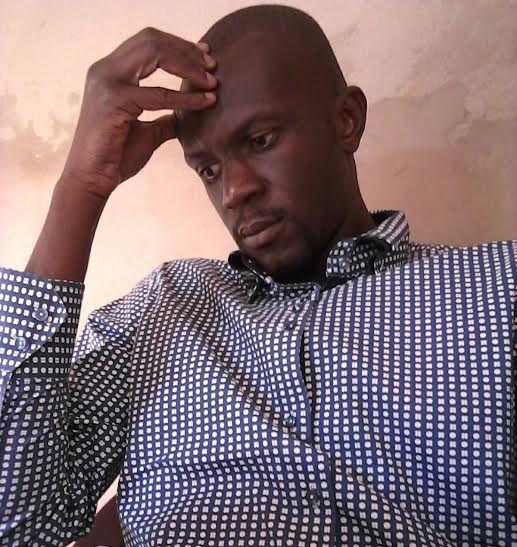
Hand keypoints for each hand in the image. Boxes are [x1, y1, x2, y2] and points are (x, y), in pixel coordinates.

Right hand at [61, 27, 216, 198]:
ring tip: (211, 81)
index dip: (179, 45)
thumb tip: (186, 116)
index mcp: (110, 72)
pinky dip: (187, 97)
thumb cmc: (116, 157)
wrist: (92, 179)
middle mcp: (105, 70)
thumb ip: (165, 119)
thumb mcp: (147, 132)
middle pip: (152, 40)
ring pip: (155, 55)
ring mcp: (107, 82)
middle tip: (212, 64)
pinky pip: (160, 94)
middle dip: (186, 49)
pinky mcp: (114, 100)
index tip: (205, 55)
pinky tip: (205, 102)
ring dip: (188, 65)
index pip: (147, 43)